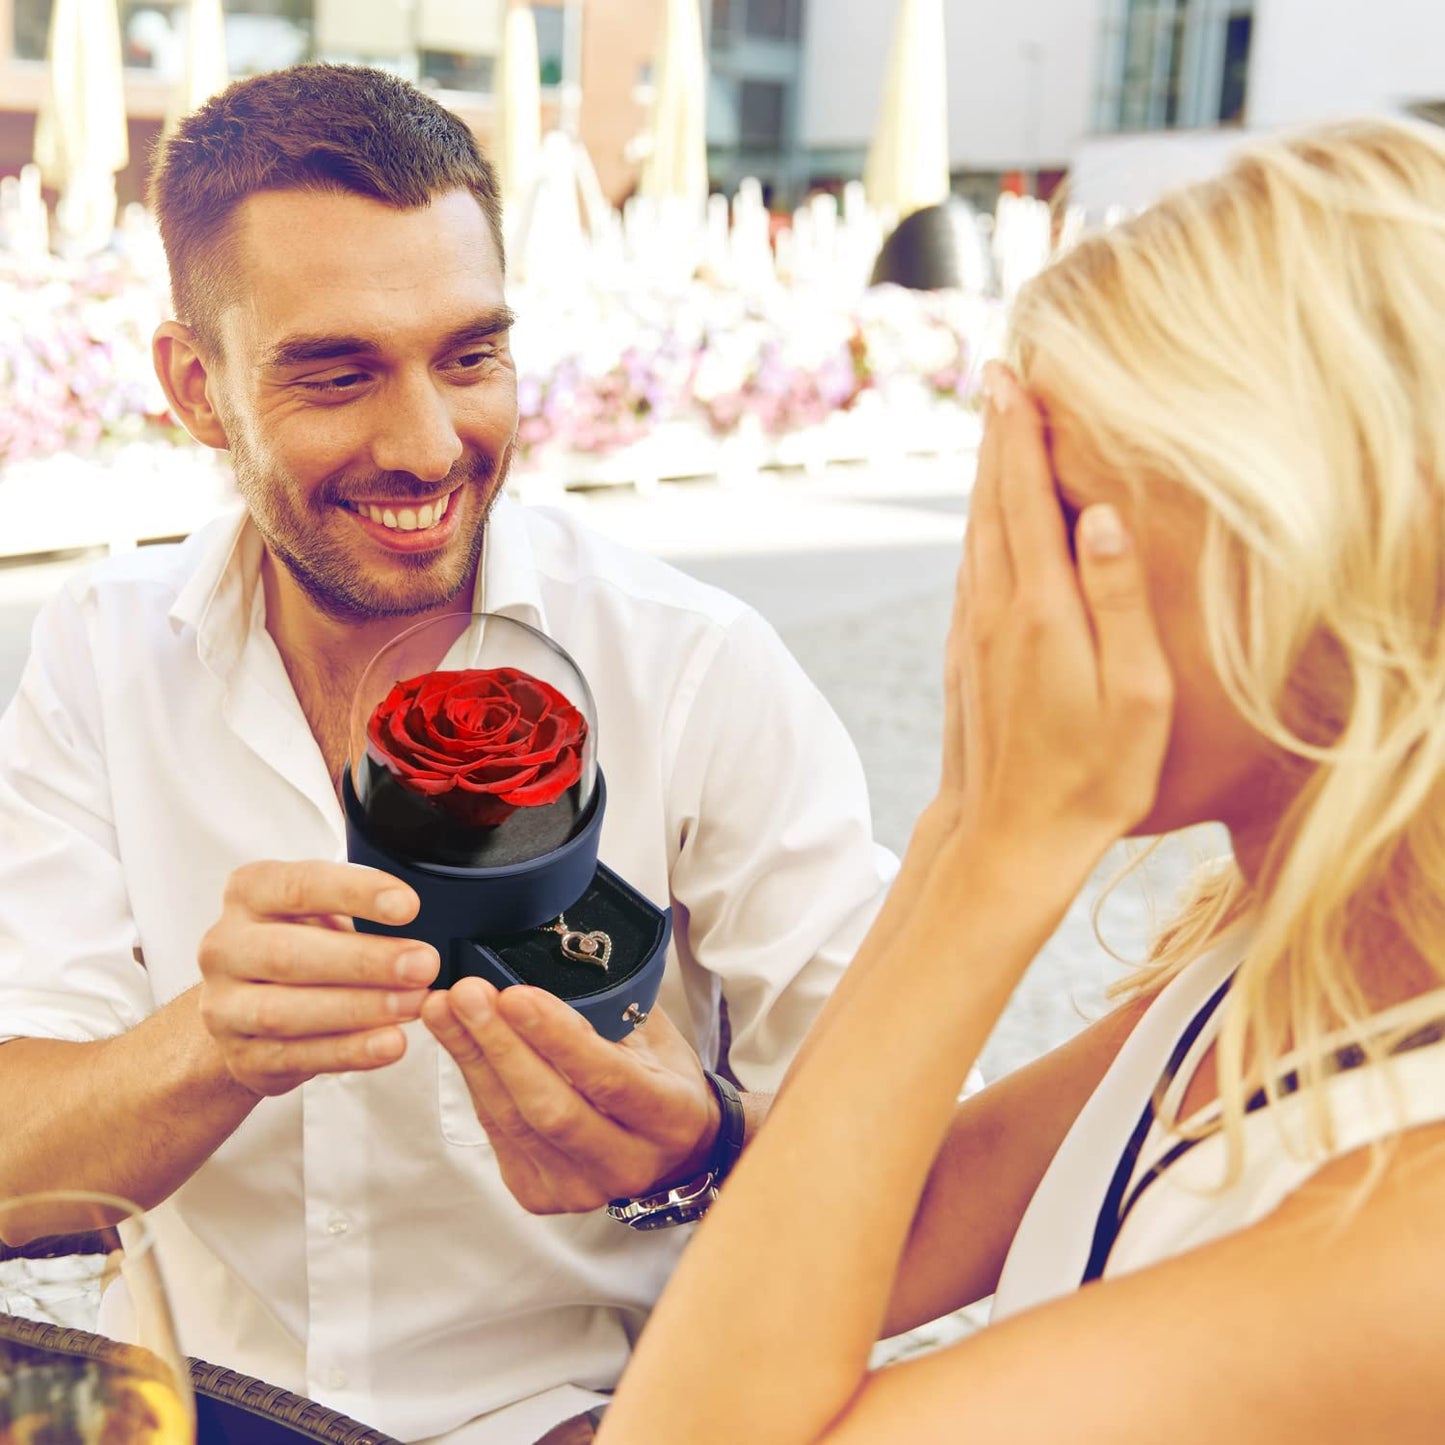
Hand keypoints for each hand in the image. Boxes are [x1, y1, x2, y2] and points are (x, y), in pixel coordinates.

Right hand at [197, 861, 439, 1096]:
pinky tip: (390, 1043)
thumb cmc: (301, 944)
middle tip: (423, 965)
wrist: (247, 1008)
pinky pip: (295, 1057)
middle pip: (288, 954)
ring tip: (414, 1005)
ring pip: (285, 1011)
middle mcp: (225, 947)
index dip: (355, 893)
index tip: (409, 906)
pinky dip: (348, 1051)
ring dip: (359, 1009)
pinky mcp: (240, 1057)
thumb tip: (435, 916)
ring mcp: (224, 1007)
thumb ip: (361, 906)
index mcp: (249, 893)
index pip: (299, 886)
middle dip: (364, 961)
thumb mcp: (320, 909)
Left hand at [421, 980, 720, 1214]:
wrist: (671, 1148)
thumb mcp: (654, 1037)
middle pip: (550, 1108)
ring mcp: (580, 1187)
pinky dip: (474, 1081)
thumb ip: (609, 1012)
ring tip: (445, 1008)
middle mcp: (627, 1163)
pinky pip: (496, 1133)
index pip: (608, 1079)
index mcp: (669, 1116)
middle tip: (466, 994)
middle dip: (500, 1045)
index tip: (516, 995)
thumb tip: (542, 969)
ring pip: (513, 1122)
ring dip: (472, 1058)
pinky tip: (456, 1041)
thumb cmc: (661, 1079)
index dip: (558, 1038)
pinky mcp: (540, 1194)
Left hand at [938, 363, 1171, 856]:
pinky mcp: (962, 655)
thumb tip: (1105, 514)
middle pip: (991, 503)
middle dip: (996, 437)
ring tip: (994, 428)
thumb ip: (1120, 600)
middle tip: (997, 377)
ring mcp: (970, 632)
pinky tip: (988, 518)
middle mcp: (993, 609)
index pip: (1026, 498)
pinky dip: (979, 526)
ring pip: (974, 533)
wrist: (1007, 839)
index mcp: (1040, 609)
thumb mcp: (1134, 695)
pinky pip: (970, 569)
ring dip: (984, 477)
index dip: (1019, 434)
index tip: (1012, 376)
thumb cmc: (1092, 775)